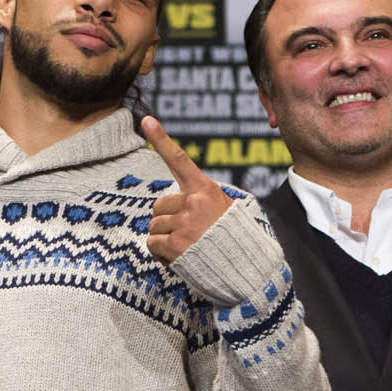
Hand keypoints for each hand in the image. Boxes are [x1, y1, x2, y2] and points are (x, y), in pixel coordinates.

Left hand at [142, 115, 230, 262]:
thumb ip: (200, 200)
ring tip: (187, 246)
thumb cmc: (233, 240)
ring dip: (164, 238)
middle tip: (186, 232)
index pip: (180, 161)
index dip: (161, 139)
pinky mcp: (175, 245)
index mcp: (206, 190)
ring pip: (153, 226)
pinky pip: (152, 244)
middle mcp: (193, 203)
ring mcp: (183, 224)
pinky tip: (179, 257)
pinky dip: (160, 253)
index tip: (146, 120)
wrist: (245, 270)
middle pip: (158, 205)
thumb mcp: (225, 209)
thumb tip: (169, 205)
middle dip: (166, 219)